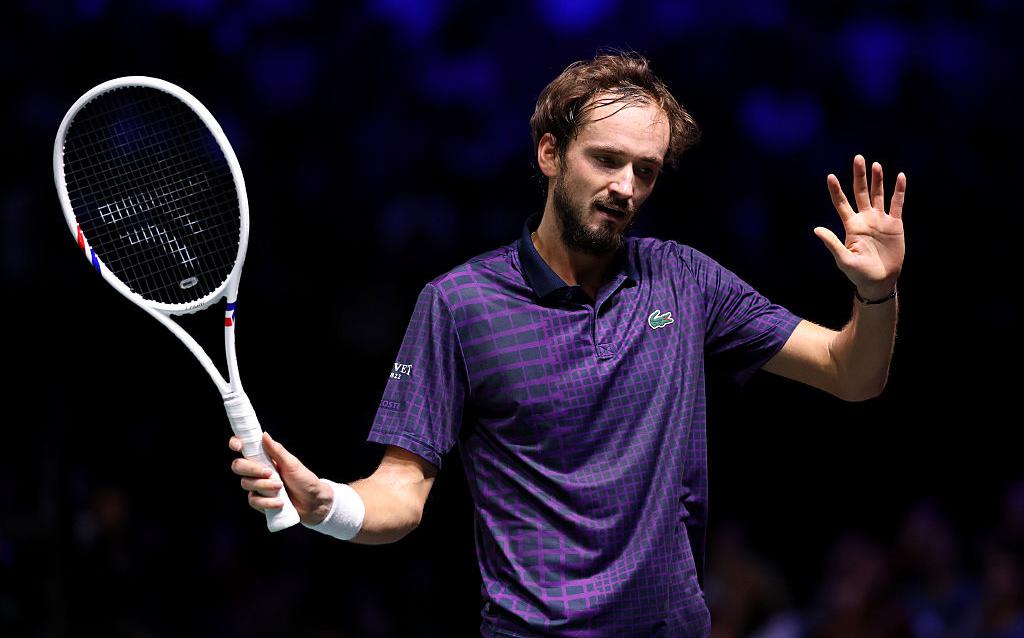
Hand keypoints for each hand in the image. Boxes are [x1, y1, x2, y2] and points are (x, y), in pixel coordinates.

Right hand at [229, 432, 331, 525]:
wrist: (313, 502)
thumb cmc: (304, 480)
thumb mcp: (292, 463)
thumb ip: (277, 450)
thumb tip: (264, 434)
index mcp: (264, 458)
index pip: (244, 448)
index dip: (236, 444)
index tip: (239, 447)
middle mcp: (257, 471)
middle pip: (238, 466)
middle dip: (251, 469)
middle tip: (269, 472)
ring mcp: (257, 486)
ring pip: (246, 484)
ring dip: (264, 486)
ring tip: (281, 487)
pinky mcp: (260, 501)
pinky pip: (253, 501)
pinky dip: (267, 502)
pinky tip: (280, 502)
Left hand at [815, 155, 905, 297]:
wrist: (880, 280)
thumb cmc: (858, 273)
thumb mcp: (844, 259)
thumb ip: (832, 243)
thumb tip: (816, 229)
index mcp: (851, 226)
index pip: (841, 204)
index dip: (836, 190)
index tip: (830, 176)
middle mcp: (865, 219)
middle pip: (861, 192)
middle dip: (859, 176)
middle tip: (858, 158)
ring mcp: (880, 220)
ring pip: (878, 195)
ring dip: (877, 180)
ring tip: (875, 165)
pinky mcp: (895, 224)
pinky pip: (897, 204)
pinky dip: (898, 191)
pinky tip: (899, 176)